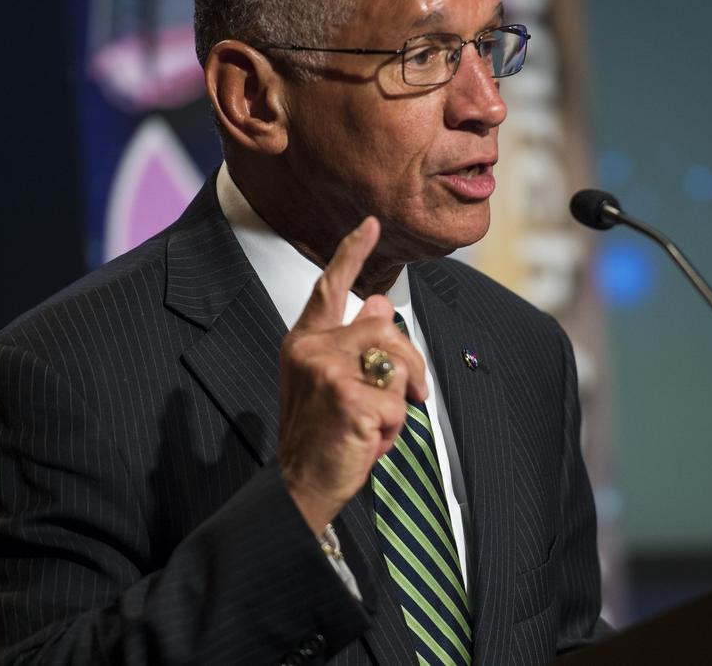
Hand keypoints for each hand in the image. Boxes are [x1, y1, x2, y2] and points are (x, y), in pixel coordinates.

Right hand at [276, 217, 427, 534]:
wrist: (299, 487)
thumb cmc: (321, 438)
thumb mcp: (332, 384)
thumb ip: (351, 344)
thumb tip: (380, 303)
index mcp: (304, 342)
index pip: (329, 287)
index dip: (351, 253)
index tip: (371, 224)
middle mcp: (310, 349)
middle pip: (385, 328)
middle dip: (410, 364)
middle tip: (412, 397)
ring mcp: (326, 371)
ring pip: (397, 361)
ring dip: (402, 399)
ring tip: (377, 424)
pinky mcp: (347, 397)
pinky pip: (397, 403)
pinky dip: (393, 429)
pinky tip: (368, 442)